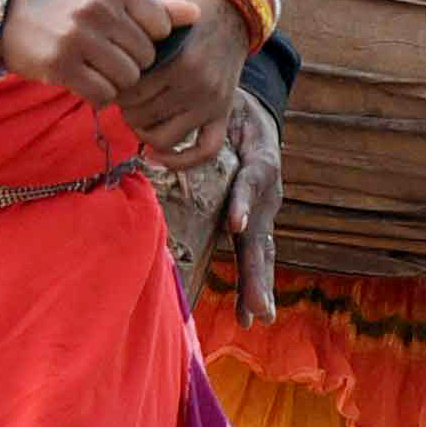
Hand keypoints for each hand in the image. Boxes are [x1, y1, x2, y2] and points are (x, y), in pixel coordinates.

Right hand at [0, 0, 185, 108]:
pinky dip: (97, 94)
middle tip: (107, 58)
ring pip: (127, 78)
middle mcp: (98, 8)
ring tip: (95, 69)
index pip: (161, 27)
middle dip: (132, 64)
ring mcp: (78, 37)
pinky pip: (102, 94)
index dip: (149, 41)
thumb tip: (197, 15)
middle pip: (146, 57)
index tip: (128, 40)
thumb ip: (150, 5)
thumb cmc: (60, 1)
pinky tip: (83, 81)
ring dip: (115, 82)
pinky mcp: (60, 65)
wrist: (0, 12)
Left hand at [116, 0, 254, 165]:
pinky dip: (180, 161)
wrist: (229, 12)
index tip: (111, 84)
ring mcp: (212, 102)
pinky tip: (159, 156)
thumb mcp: (158, 22)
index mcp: (178, 61)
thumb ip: (133, 43)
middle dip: (126, 111)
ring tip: (139, 118)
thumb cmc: (184, 18)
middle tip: (124, 99)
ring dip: (144, 133)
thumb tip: (100, 71)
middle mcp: (197, 85)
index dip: (113, 92)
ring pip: (164, 138)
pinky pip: (205, 150)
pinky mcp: (223, 113)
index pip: (128, 94)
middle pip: (142, 118)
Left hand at [220, 94, 285, 324]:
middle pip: (261, 236)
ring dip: (257, 285)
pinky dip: (251, 282)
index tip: (235, 223)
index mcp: (259, 165)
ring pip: (261, 253)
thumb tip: (159, 145)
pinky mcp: (258, 221)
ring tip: (257, 316)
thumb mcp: (226, 110)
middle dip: (257, 272)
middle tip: (258, 307)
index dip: (244, 201)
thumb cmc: (231, 112)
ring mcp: (265, 212)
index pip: (251, 182)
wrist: (254, 110)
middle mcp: (266, 195)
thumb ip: (206, 128)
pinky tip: (246, 311)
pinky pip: (255, 253)